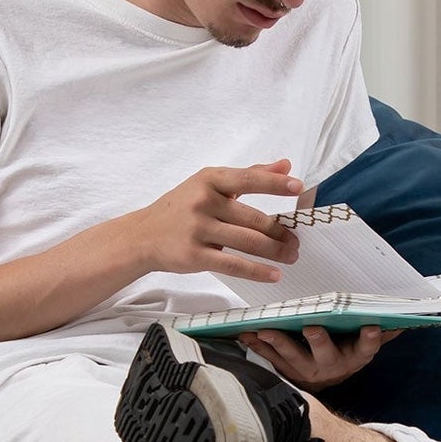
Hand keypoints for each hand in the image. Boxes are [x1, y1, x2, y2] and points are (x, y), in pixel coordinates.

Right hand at [129, 158, 305, 284]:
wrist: (142, 236)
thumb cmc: (180, 208)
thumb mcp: (208, 184)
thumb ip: (248, 175)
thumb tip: (284, 166)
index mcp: (209, 180)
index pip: (248, 179)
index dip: (274, 184)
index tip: (298, 188)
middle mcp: (203, 202)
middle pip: (252, 218)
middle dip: (280, 232)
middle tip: (296, 240)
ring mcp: (197, 229)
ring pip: (247, 242)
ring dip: (275, 251)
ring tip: (291, 256)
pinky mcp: (194, 255)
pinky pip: (233, 265)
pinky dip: (257, 271)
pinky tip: (273, 274)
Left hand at [235, 323, 396, 390]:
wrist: (325, 379)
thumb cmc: (345, 351)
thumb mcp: (363, 344)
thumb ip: (381, 332)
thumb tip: (404, 319)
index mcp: (354, 357)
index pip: (366, 349)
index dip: (369, 340)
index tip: (371, 327)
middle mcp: (332, 367)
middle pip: (326, 354)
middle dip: (319, 341)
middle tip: (313, 327)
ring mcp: (307, 371)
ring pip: (293, 358)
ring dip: (279, 344)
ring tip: (266, 330)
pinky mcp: (286, 371)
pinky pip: (271, 360)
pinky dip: (258, 347)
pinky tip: (247, 335)